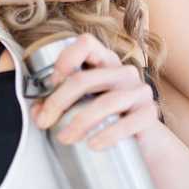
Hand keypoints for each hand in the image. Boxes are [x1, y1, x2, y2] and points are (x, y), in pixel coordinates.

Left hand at [31, 34, 160, 150]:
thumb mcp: (82, 104)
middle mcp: (124, 71)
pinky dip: (108, 135)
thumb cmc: (107, 117)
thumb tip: (38, 113)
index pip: (85, 43)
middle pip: (85, 79)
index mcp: (105, 61)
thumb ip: (58, 104)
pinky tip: (93, 144)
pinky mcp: (150, 114)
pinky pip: (128, 123)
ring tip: (65, 138)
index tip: (50, 84)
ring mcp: (140, 91)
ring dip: (80, 121)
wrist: (144, 141)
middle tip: (44, 122)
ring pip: (106, 102)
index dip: (64, 60)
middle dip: (59, 101)